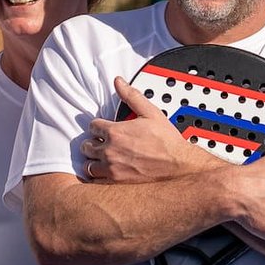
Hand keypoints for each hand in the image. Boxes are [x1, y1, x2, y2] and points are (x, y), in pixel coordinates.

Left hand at [86, 78, 215, 184]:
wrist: (178, 165)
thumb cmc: (167, 142)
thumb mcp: (150, 112)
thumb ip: (131, 96)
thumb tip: (119, 82)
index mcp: (115, 132)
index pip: (92, 126)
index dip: (98, 126)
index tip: (103, 129)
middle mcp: (110, 150)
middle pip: (87, 145)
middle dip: (93, 142)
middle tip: (101, 143)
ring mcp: (111, 167)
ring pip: (88, 164)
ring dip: (92, 160)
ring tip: (100, 158)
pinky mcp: (115, 181)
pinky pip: (95, 180)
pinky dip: (96, 176)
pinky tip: (103, 172)